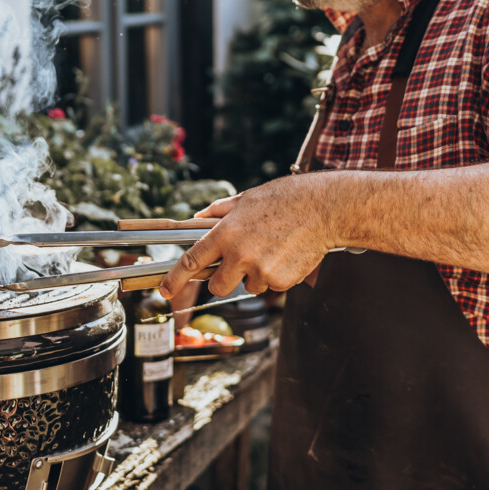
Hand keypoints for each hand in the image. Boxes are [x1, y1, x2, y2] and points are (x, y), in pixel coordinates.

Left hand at [159, 174, 337, 298]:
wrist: (324, 208)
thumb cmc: (285, 199)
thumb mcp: (246, 199)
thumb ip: (219, 212)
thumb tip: (197, 218)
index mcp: (226, 233)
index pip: (192, 261)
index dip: (174, 279)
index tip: (164, 290)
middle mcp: (239, 254)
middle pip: (218, 286)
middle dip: (224, 280)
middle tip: (238, 266)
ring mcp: (260, 270)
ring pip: (248, 287)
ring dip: (255, 276)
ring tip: (274, 250)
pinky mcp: (281, 281)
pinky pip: (271, 287)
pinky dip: (276, 276)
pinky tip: (287, 255)